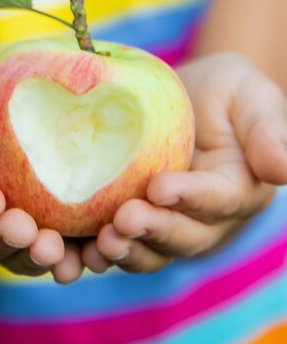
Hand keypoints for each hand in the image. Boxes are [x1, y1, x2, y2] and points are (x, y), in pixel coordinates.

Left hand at [82, 53, 286, 273]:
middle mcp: (208, 218)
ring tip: (100, 244)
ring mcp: (172, 225)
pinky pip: (123, 244)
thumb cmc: (226, 91)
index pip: (219, 200)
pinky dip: (101, 252)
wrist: (187, 98)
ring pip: (153, 251)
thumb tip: (284, 170)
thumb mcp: (252, 98)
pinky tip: (77, 251)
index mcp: (239, 189)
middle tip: (122, 220)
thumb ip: (268, 132)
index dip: (191, 197)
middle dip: (154, 230)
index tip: (160, 187)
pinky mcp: (140, 222)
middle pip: (185, 236)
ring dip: (127, 251)